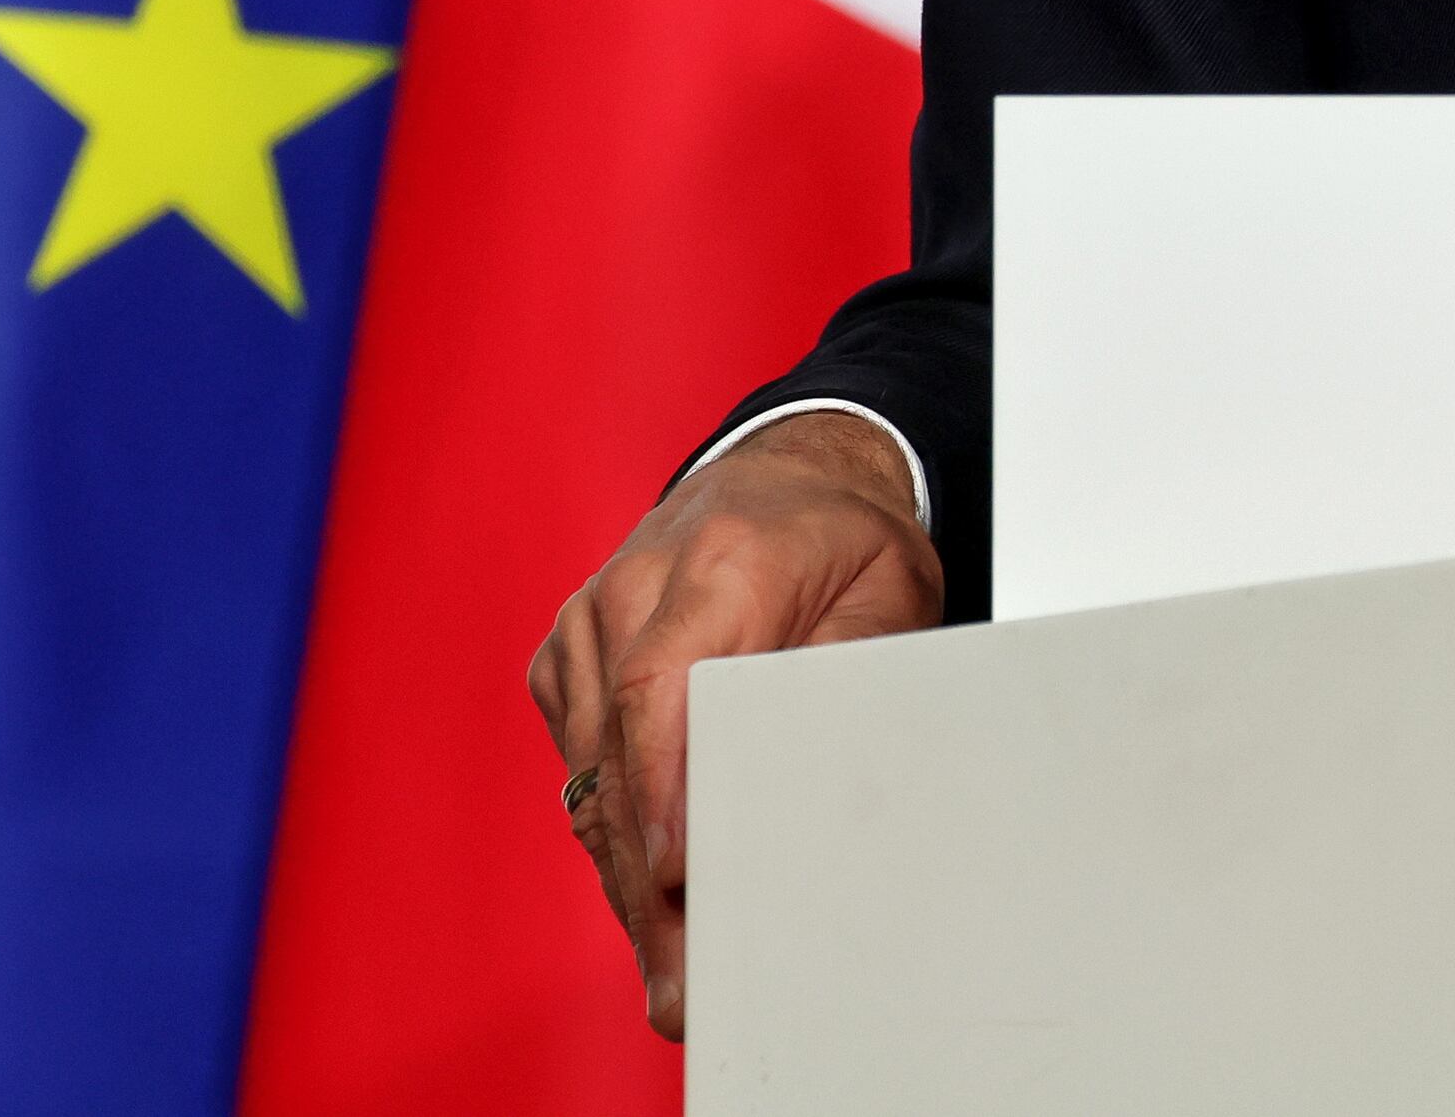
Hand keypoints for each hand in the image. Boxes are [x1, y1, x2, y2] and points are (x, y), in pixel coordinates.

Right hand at [525, 408, 939, 1037]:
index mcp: (722, 560)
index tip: (672, 878)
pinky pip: (581, 762)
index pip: (662, 686)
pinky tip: (649, 893)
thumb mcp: (887, 597)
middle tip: (682, 979)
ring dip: (625, 875)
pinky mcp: (568, 658)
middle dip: (646, 880)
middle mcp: (636, 586)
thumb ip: (842, 681)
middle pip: (620, 752)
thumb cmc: (847, 540)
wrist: (791, 474)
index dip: (659, 791)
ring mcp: (589, 621)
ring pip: (592, 773)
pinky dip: (613, 831)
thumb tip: (808, 782)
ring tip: (670, 969)